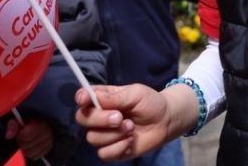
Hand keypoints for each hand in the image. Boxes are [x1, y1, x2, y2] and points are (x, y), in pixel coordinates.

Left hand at [5, 118, 52, 161]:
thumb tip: (8, 135)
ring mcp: (48, 142)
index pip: (25, 135)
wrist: (43, 123)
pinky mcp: (47, 150)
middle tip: (22, 137)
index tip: (20, 132)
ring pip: (29, 153)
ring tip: (27, 141)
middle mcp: (46, 133)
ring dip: (25, 148)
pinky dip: (30, 153)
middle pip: (26, 146)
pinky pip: (34, 157)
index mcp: (40, 123)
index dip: (20, 135)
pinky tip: (31, 146)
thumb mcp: (20, 120)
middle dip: (21, 142)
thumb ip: (13, 125)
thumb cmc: (29, 122)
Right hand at [75, 84, 195, 160]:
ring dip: (114, 134)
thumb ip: (114, 97)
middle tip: (120, 117)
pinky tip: (130, 140)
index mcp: (102, 99)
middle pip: (82, 119)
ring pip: (93, 138)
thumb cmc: (150, 103)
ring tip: (131, 127)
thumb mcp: (135, 94)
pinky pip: (104, 153)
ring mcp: (104, 135)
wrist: (166, 120)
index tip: (85, 100)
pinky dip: (118, 147)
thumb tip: (92, 97)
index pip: (83, 98)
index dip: (81, 99)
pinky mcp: (111, 151)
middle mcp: (99, 117)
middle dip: (100, 119)